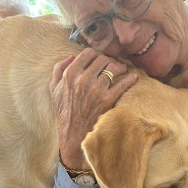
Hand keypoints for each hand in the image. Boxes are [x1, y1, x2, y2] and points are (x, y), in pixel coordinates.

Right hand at [49, 48, 137, 168]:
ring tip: (123, 70)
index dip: (96, 54)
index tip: (100, 60)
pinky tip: (133, 77)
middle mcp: (83, 79)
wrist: (73, 134)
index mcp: (70, 74)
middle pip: (102, 59)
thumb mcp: (54, 89)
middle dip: (109, 60)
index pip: (88, 53)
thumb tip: (71, 57)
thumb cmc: (65, 111)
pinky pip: (123, 83)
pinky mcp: (108, 100)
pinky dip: (130, 78)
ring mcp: (96, 89)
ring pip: (113, 68)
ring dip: (120, 67)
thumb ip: (59, 70)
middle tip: (113, 65)